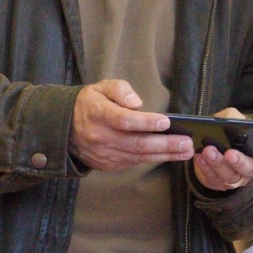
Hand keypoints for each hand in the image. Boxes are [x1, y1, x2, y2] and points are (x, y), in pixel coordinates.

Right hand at [68, 80, 192, 171]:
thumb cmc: (89, 104)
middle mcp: (101, 137)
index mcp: (98, 114)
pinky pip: (133, 162)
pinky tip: (170, 155)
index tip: (165, 121)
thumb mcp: (99, 87)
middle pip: (136, 143)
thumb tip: (137, 103)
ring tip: (186, 151)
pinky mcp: (108, 164)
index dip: (145, 122)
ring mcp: (104, 154)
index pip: (123, 120)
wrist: (65, 129)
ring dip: (165, 154)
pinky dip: (153, 159)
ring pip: (138, 156)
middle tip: (187, 142)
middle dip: (165, 144)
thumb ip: (119, 89)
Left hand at [191, 107, 252, 191]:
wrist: (213, 140)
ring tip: (208, 151)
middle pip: (251, 170)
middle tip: (230, 154)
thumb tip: (230, 123)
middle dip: (240, 162)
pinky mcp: (220, 183)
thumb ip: (233, 118)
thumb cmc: (229, 130)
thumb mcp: (232, 118)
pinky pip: (214, 179)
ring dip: (218, 164)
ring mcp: (238, 178)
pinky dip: (206, 168)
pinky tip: (199, 157)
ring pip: (231, 176)